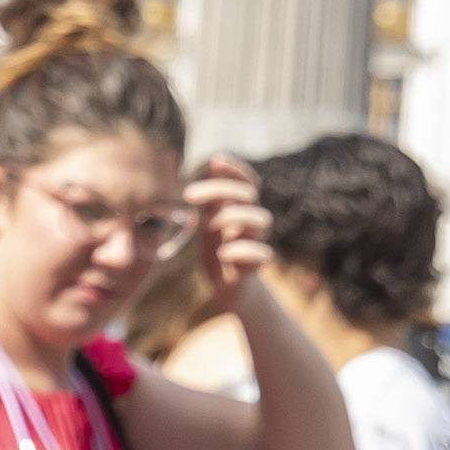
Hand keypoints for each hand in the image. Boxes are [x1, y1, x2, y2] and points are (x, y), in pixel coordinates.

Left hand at [181, 155, 271, 317]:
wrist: (230, 288)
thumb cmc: (219, 250)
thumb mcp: (211, 221)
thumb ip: (210, 199)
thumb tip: (209, 167)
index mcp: (240, 209)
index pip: (247, 181)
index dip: (236, 169)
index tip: (214, 161)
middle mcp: (251, 222)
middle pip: (248, 195)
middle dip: (220, 189)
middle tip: (188, 195)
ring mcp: (255, 242)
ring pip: (261, 219)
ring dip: (233, 216)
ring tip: (207, 225)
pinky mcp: (253, 266)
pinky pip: (261, 254)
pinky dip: (241, 250)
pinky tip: (222, 252)